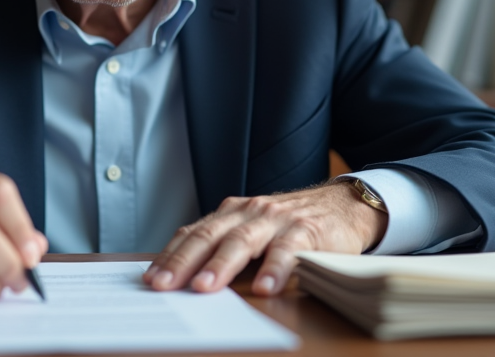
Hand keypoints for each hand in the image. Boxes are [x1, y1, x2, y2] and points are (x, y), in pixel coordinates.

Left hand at [143, 181, 386, 295]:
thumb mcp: (253, 231)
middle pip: (209, 237)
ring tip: (204, 287)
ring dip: (221, 265)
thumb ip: (226, 248)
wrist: (343, 206)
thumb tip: (187, 279)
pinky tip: (266, 287)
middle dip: (183, 261)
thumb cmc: (290, 225)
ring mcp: (277, 220)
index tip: (151, 279)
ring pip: (243, 241)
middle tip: (165, 284)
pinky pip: (288, 250)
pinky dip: (275, 268)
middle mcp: (249, 212)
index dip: (171, 255)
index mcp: (232, 214)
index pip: (194, 234)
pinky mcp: (307, 231)